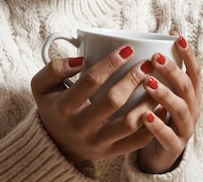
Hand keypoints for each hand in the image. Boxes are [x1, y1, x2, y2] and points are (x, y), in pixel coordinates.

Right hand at [31, 46, 157, 163]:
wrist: (55, 144)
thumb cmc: (53, 106)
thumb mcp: (42, 86)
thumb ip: (55, 68)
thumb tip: (81, 60)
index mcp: (64, 107)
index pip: (90, 81)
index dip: (110, 63)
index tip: (127, 49)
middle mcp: (80, 127)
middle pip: (113, 101)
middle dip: (133, 79)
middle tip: (147, 64)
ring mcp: (96, 143)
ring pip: (129, 123)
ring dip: (147, 102)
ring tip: (158, 83)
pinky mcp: (110, 154)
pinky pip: (137, 142)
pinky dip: (152, 124)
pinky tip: (161, 107)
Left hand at [137, 32, 201, 172]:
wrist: (158, 155)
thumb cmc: (158, 116)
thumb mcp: (161, 93)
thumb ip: (156, 72)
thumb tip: (140, 41)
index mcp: (190, 95)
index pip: (193, 71)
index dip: (188, 54)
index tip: (177, 37)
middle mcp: (191, 109)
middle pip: (186, 87)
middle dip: (172, 70)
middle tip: (155, 57)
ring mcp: (184, 129)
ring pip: (180, 109)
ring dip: (165, 94)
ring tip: (148, 83)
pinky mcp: (173, 147)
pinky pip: (168, 136)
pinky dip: (157, 125)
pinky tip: (145, 115)